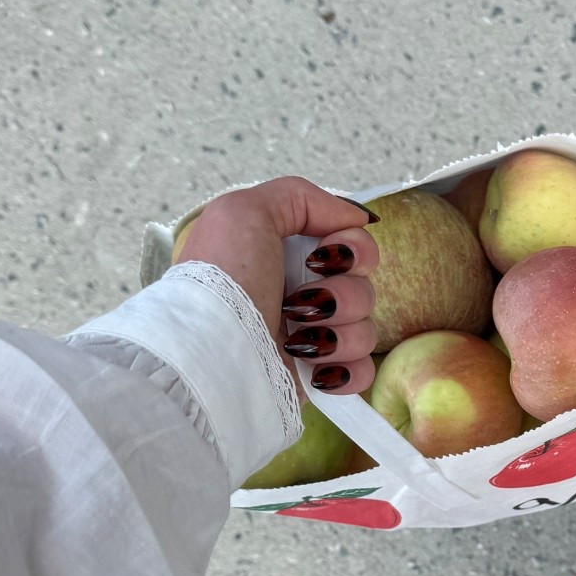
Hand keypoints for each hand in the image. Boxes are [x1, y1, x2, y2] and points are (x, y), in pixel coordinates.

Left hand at [172, 176, 380, 396]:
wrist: (209, 351)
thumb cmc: (221, 280)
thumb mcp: (244, 211)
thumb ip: (301, 197)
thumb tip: (356, 218)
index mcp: (286, 257)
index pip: (352, 245)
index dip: (352, 246)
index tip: (322, 254)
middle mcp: (301, 295)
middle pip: (363, 285)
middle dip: (344, 290)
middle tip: (303, 298)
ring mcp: (312, 339)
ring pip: (366, 328)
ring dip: (339, 330)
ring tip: (298, 339)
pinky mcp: (317, 377)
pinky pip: (362, 371)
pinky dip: (348, 369)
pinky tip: (316, 367)